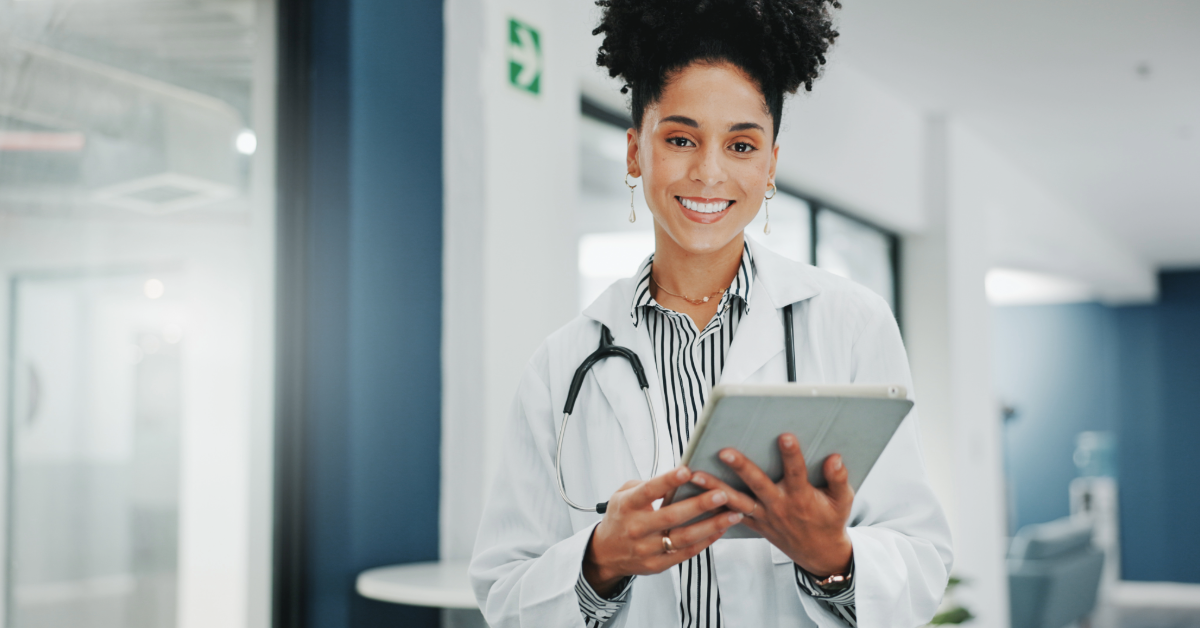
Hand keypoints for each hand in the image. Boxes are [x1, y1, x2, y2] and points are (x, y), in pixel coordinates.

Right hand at [583, 466, 744, 596]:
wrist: (606, 553)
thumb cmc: (621, 516)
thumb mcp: (624, 494)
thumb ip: (648, 485)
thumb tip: (679, 475)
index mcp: (627, 506)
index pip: (648, 492)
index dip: (668, 481)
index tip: (687, 470)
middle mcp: (636, 529)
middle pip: (671, 517)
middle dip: (699, 505)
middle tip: (722, 493)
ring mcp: (647, 549)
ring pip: (683, 538)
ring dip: (711, 525)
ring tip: (733, 513)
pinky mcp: (657, 564)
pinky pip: (686, 553)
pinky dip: (706, 541)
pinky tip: (721, 529)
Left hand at [689, 434, 853, 576]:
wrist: (818, 552)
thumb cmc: (830, 520)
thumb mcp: (843, 502)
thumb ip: (839, 480)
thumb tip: (835, 458)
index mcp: (802, 497)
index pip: (796, 473)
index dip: (792, 455)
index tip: (785, 435)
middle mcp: (780, 506)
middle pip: (758, 484)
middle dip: (742, 467)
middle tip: (725, 451)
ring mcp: (764, 516)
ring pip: (736, 501)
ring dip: (715, 488)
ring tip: (695, 474)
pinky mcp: (754, 523)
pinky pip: (731, 516)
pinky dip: (713, 507)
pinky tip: (694, 494)